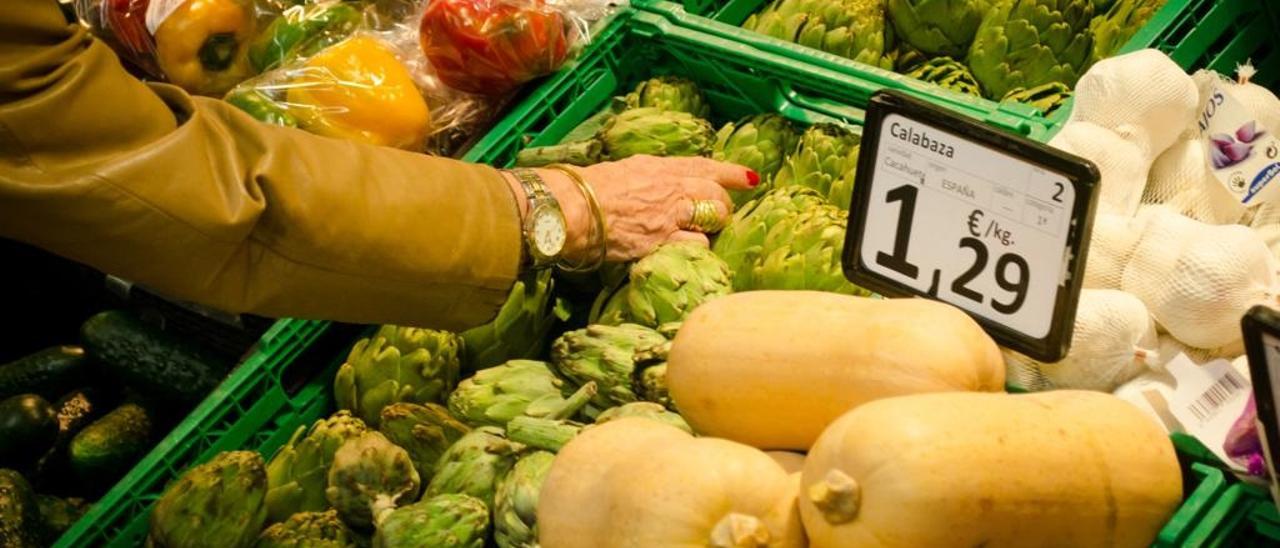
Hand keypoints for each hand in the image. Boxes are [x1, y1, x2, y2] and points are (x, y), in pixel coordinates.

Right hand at [544, 156, 757, 262]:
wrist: (571, 209)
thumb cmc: (586, 190)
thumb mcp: (623, 173)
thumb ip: (647, 178)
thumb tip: (654, 186)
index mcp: (659, 167)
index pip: (704, 166)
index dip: (730, 173)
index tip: (750, 178)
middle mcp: (671, 188)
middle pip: (716, 194)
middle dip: (723, 206)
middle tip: (719, 217)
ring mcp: (670, 215)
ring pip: (713, 220)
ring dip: (710, 231)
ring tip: (696, 236)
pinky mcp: (663, 241)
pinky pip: (695, 245)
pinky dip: (695, 249)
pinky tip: (685, 253)